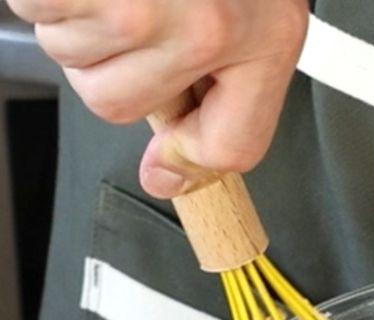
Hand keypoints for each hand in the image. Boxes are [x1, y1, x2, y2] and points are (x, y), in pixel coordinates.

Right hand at [8, 0, 307, 197]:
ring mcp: (134, 4)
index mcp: (261, 35)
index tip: (167, 168)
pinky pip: (37, 12)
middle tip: (139, 7)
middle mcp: (202, 25)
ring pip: (73, 58)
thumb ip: (227, 96)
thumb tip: (168, 173)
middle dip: (117, 62)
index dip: (192, 163)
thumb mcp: (253, 8)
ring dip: (79, 18)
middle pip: (120, 105)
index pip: (232, 145)